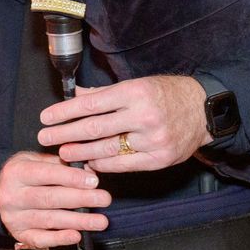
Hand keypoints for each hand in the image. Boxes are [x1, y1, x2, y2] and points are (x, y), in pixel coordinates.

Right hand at [0, 152, 110, 247]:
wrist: (1, 190)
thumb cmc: (27, 173)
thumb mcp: (38, 160)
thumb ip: (62, 165)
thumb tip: (90, 172)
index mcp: (15, 172)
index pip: (46, 174)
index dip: (71, 178)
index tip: (94, 181)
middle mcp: (10, 196)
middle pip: (49, 198)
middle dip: (80, 199)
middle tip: (104, 199)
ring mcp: (13, 218)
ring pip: (49, 220)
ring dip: (77, 221)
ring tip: (100, 221)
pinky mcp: (18, 235)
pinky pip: (40, 239)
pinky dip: (59, 239)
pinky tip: (76, 235)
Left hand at [35, 75, 208, 172]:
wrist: (204, 110)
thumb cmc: (167, 94)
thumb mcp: (138, 85)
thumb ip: (105, 94)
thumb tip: (75, 96)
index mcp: (135, 92)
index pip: (91, 104)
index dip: (65, 112)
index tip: (46, 117)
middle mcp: (143, 115)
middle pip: (94, 128)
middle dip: (65, 134)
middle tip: (45, 138)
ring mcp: (152, 139)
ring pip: (107, 149)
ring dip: (80, 152)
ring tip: (63, 154)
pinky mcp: (159, 158)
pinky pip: (123, 164)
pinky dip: (103, 164)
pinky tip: (89, 163)